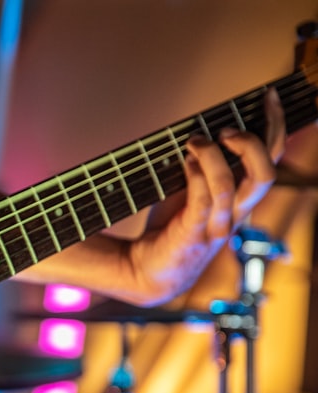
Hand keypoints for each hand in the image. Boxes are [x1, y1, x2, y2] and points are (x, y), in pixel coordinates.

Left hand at [125, 87, 284, 304]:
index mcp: (241, 197)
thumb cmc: (168, 228)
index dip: (275, 124)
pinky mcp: (194, 233)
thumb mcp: (189, 188)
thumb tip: (204, 128)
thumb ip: (204, 165)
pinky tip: (184, 161)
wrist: (144, 269)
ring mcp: (217, 225)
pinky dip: (197, 173)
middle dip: (251, 141)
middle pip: (266, 172)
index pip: (273, 157)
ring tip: (194, 142)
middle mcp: (237, 212)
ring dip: (214, 155)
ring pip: (235, 184)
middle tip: (223, 130)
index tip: (268, 96)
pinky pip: (205, 199)